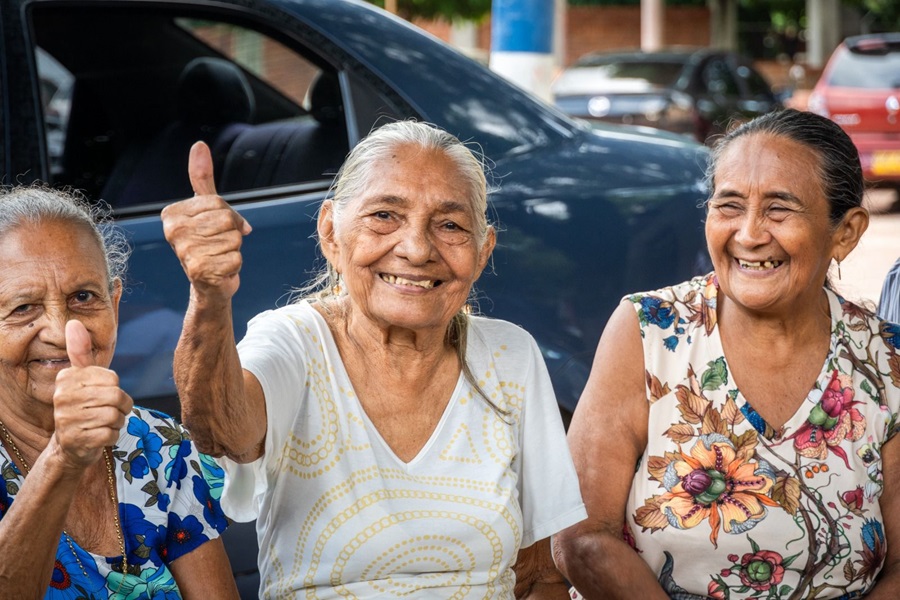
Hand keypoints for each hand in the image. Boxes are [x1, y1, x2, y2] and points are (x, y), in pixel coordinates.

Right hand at [52, 320, 132, 470]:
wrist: (70, 445)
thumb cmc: (83, 405)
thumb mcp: (82, 378)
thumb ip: (80, 352)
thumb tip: (74, 323)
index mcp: (67, 378)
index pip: (112, 378)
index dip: (116, 388)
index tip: (103, 395)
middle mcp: (63, 397)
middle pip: (116, 397)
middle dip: (121, 407)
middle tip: (109, 412)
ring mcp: (67, 420)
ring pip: (115, 416)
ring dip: (116, 422)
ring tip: (103, 424)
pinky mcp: (76, 440)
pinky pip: (111, 434)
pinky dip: (112, 436)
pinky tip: (99, 437)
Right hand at [161, 141, 251, 301]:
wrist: (209, 284)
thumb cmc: (210, 242)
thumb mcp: (206, 208)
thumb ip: (201, 178)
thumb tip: (199, 144)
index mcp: (172, 214)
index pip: (217, 203)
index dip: (229, 216)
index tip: (220, 227)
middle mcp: (173, 232)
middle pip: (226, 220)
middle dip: (233, 233)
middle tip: (221, 244)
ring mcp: (184, 253)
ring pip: (233, 239)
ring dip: (234, 250)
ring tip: (220, 257)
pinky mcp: (199, 272)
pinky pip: (236, 258)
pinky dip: (235, 266)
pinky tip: (221, 270)